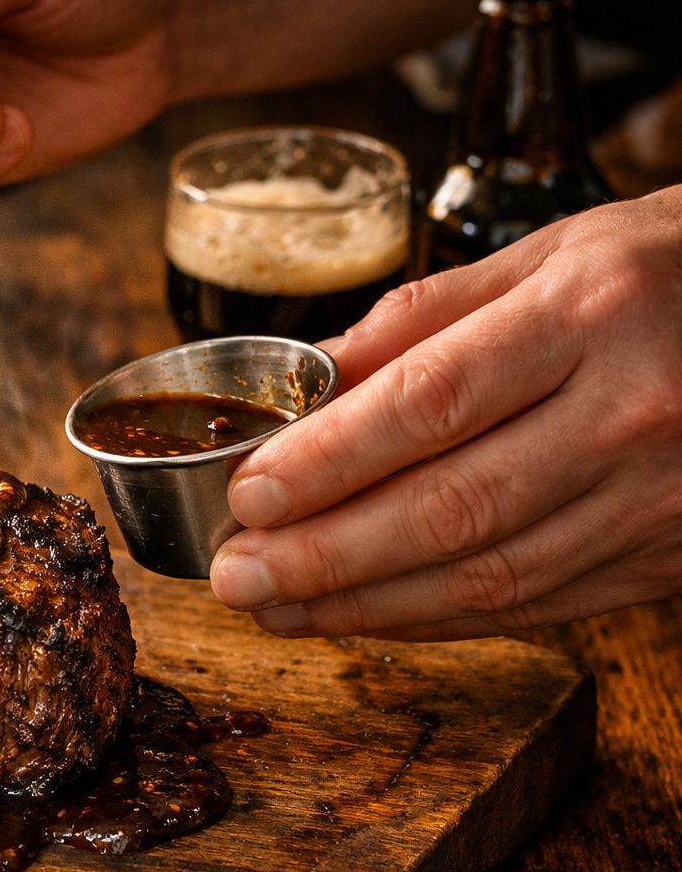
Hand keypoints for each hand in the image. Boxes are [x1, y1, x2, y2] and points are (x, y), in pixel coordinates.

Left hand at [209, 185, 681, 640]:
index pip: (432, 402)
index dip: (329, 459)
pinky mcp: (668, 556)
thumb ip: (425, 316)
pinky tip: (363, 617)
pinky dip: (438, 618)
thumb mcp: (552, 252)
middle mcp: (632, 413)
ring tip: (275, 607)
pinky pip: (536, 603)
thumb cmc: (669, 267)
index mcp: (591, 314)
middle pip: (452, 507)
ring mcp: (660, 499)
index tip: (246, 494)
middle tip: (234, 575)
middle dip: (326, 555)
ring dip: (366, 605)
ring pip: (490, 576)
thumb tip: (309, 376)